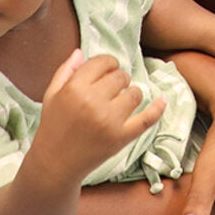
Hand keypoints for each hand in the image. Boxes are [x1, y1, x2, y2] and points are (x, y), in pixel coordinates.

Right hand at [32, 50, 166, 184]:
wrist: (56, 163)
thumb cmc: (53, 126)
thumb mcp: (52, 94)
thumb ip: (66, 71)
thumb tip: (81, 52)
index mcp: (75, 88)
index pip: (102, 62)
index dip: (108, 63)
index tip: (107, 70)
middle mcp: (93, 102)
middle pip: (120, 76)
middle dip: (118, 78)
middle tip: (112, 88)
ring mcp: (109, 120)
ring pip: (135, 93)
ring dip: (131, 93)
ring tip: (121, 100)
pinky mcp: (121, 137)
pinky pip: (146, 119)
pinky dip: (158, 109)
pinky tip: (162, 100)